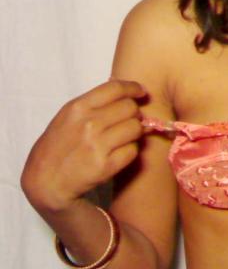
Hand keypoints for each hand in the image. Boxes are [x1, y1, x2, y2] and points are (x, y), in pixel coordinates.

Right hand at [20, 79, 147, 211]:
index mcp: (78, 108)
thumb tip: (130, 98)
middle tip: (129, 121)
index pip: (115, 88)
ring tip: (124, 137)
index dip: (133, 88)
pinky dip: (130, 151)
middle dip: (134, 113)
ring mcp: (97, 145)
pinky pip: (133, 150)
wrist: (46, 180)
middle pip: (130, 107)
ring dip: (135, 132)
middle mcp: (88, 124)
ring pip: (136, 128)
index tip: (141, 92)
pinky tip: (119, 152)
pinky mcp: (106, 166)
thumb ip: (96, 105)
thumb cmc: (59, 145)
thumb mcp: (69, 117)